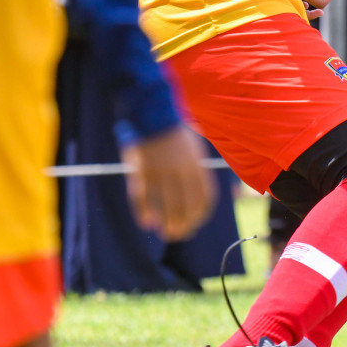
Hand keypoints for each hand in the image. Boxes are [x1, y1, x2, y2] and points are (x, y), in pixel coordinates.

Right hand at [122, 125, 212, 241]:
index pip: (204, 197)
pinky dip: (144, 211)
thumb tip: (202, 198)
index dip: (200, 214)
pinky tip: (146, 222)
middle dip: (183, 224)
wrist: (154, 112)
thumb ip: (197, 172)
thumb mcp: (194, 149)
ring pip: (165, 205)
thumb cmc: (175, 133)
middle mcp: (181, 171)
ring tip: (166, 234)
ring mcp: (161, 171)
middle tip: (179, 234)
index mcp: (197, 166)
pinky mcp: (142, 170)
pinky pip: (143, 196)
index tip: (195, 224)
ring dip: (166, 223)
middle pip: (185, 206)